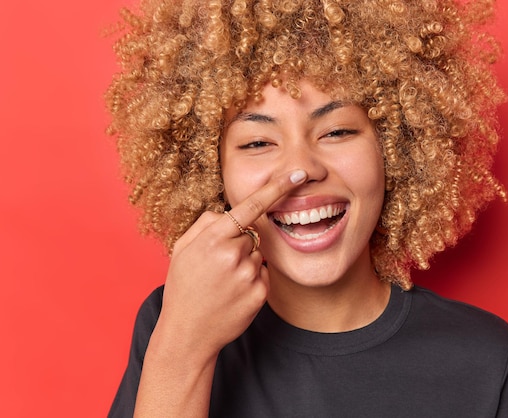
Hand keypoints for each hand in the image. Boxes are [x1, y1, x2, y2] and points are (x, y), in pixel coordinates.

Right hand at [152, 169, 307, 359]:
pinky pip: (263, 273)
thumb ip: (205, 224)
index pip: (250, 207)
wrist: (188, 334)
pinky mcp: (260, 293)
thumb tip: (228, 212)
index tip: (296, 175)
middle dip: (238, 244)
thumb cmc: (184, 288)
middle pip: (251, 234)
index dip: (276, 189)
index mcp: (213, 239)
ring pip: (258, 254)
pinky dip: (252, 279)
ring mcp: (248, 275)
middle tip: (217, 266)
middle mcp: (233, 255)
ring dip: (245, 262)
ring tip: (223, 282)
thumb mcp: (182, 250)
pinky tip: (234, 292)